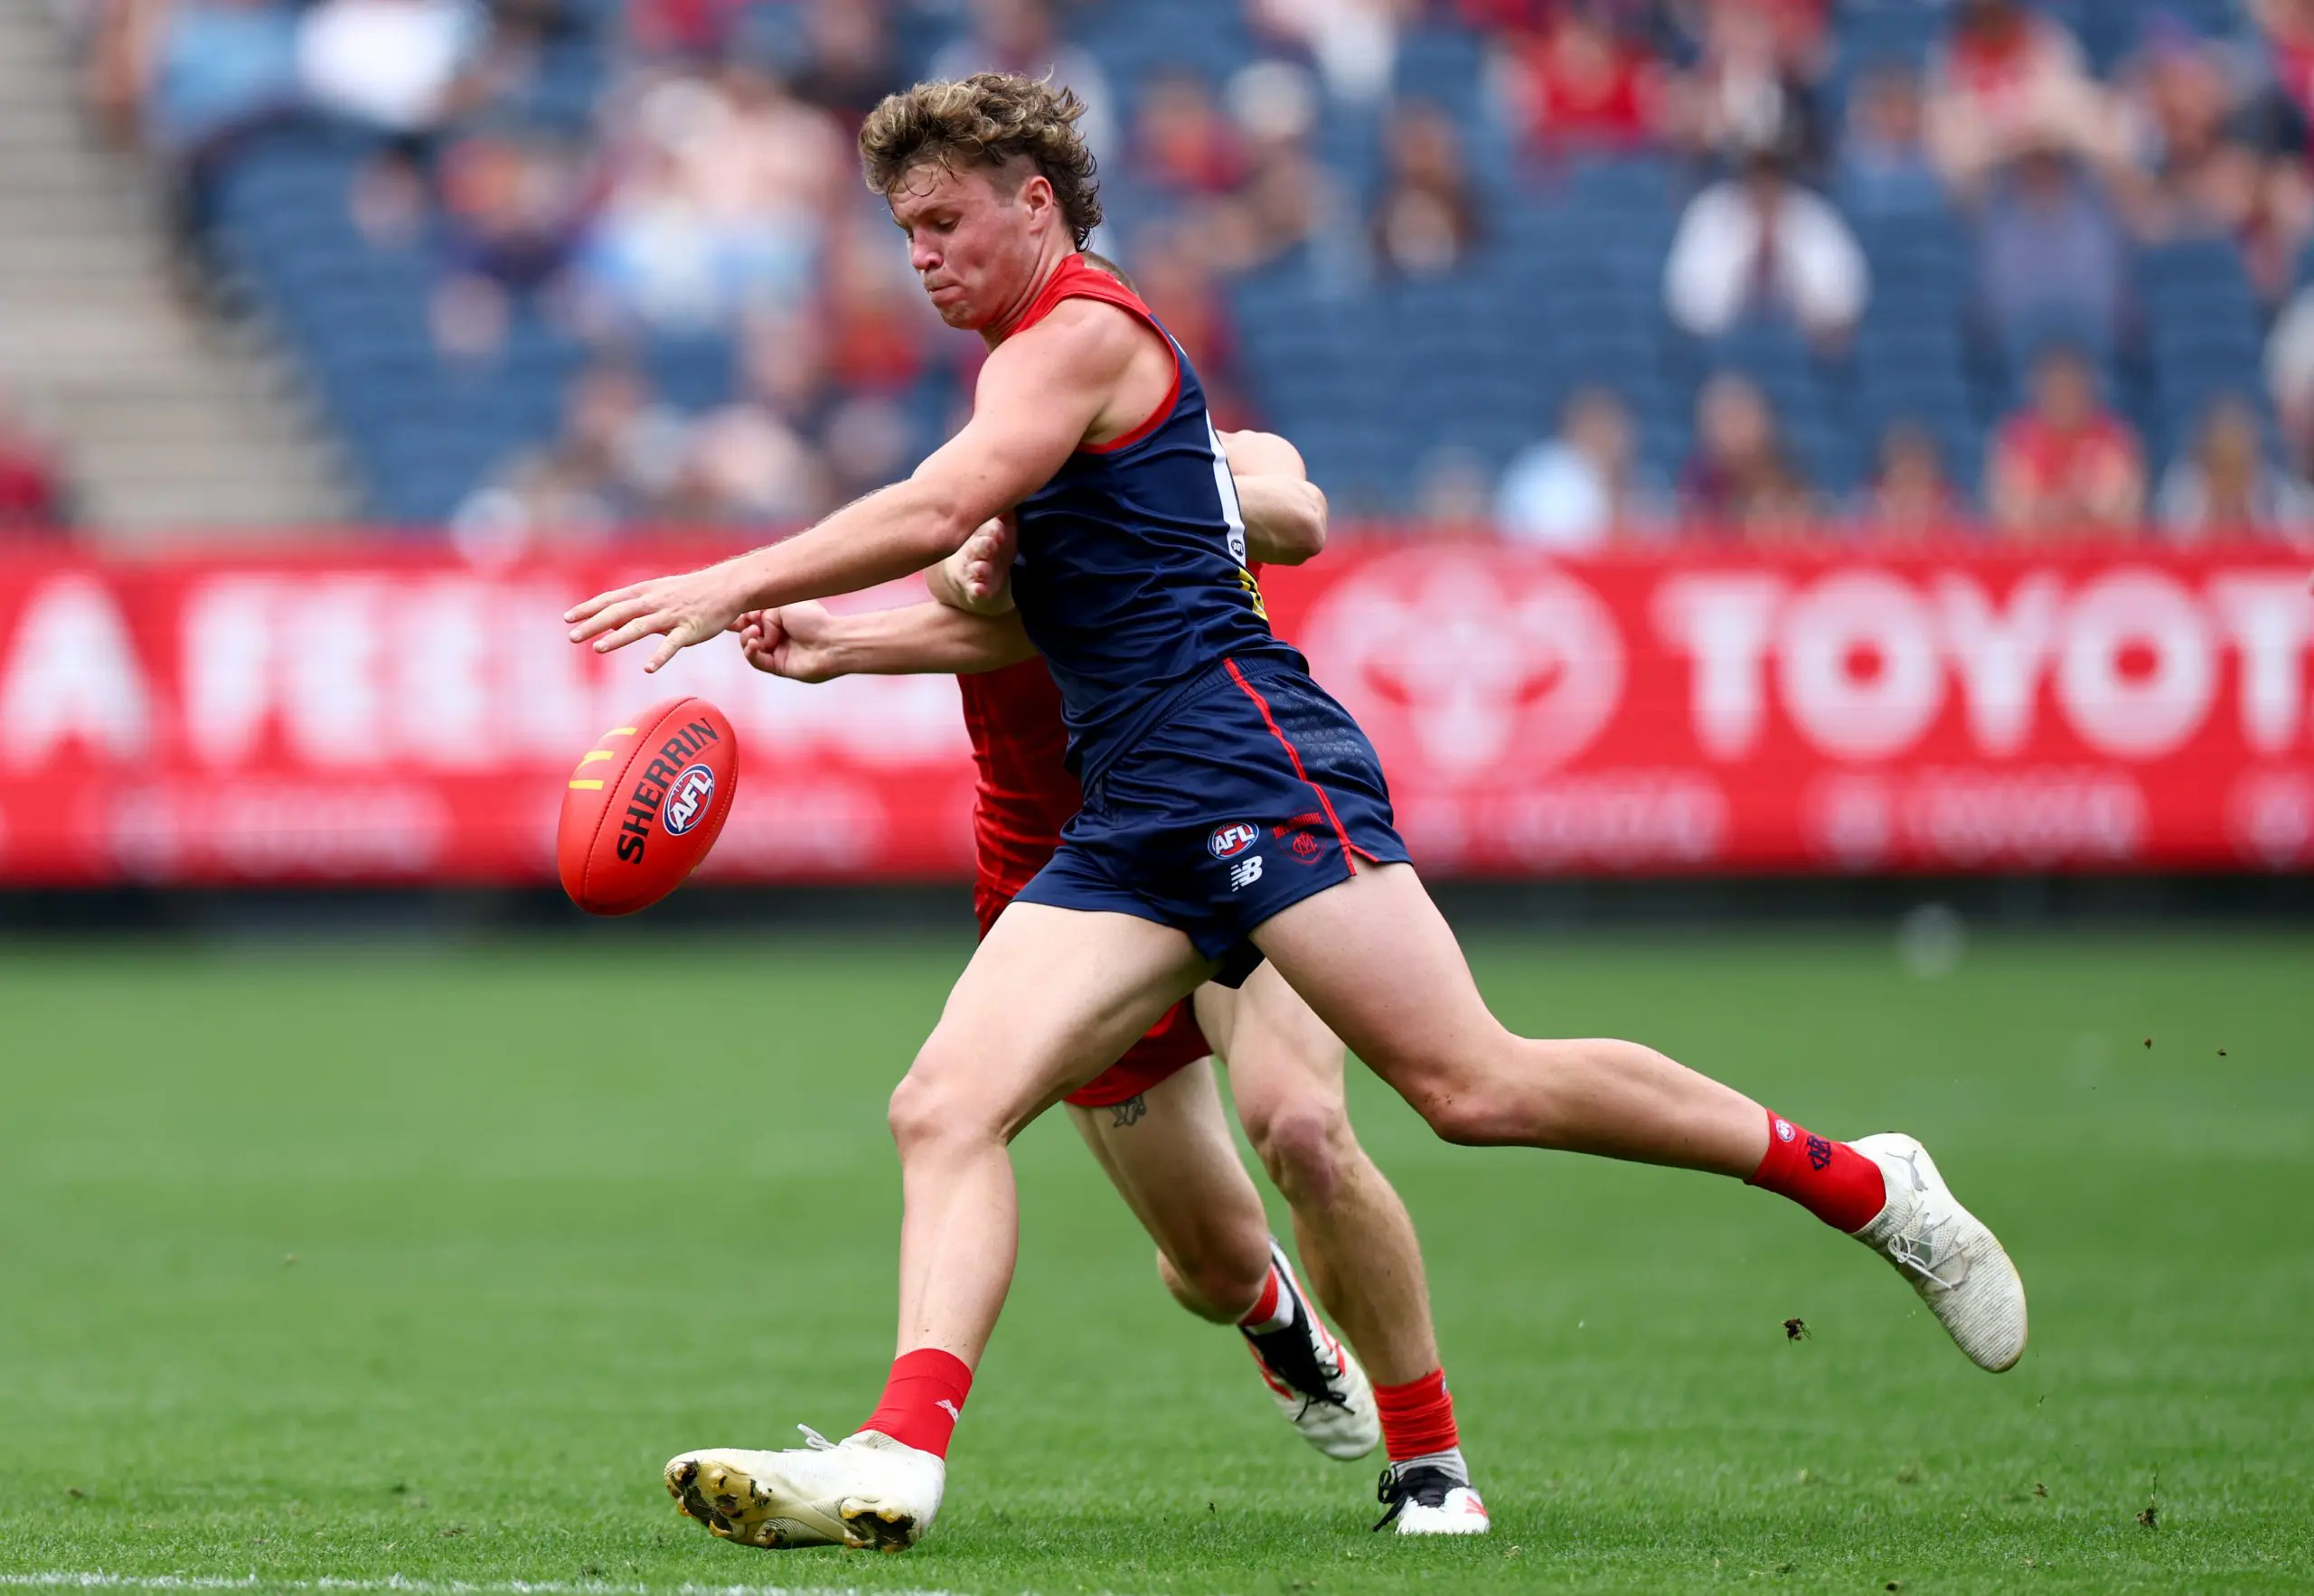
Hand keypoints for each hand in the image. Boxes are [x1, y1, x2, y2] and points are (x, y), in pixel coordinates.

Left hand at [565, 562, 748, 672]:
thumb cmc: (690, 592)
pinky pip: (673, 644)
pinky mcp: (690, 629)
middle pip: (618, 612)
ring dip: (618, 637)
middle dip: (594, 624)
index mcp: (645, 592)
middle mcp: (654, 602)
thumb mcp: (658, 594)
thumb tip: (608, 621)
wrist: (726, 587)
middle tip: (572, 637)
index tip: (568, 619)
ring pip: (640, 626)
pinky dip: (660, 656)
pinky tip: (647, 669)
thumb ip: (633, 608)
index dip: (588, 609)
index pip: (610, 600)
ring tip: (598, 648)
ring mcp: (671, 615)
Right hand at [737, 602, 844, 683]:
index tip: (736, 608)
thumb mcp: (784, 604)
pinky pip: (757, 661)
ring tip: (755, 632)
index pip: (754, 615)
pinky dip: (751, 652)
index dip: (743, 613)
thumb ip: (763, 611)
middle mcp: (778, 633)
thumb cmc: (813, 620)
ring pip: (750, 646)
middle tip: (739, 622)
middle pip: (748, 630)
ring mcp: (778, 650)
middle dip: (740, 626)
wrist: (832, 643)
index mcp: (781, 616)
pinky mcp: (778, 666)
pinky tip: (755, 644)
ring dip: (747, 638)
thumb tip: (755, 627)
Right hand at [943, 514, 1016, 614]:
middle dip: (984, 546)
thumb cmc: (992, 545)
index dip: (993, 530)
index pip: (984, 529)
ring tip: (983, 568)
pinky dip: (977, 591)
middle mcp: (974, 552)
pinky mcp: (975, 590)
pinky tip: (980, 590)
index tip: (1000, 529)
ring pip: (974, 569)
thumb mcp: (1000, 529)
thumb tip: (1011, 494)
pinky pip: (974, 591)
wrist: (976, 573)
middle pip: (976, 548)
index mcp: (981, 534)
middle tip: (991, 544)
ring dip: (979, 569)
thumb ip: (1004, 516)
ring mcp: (973, 571)